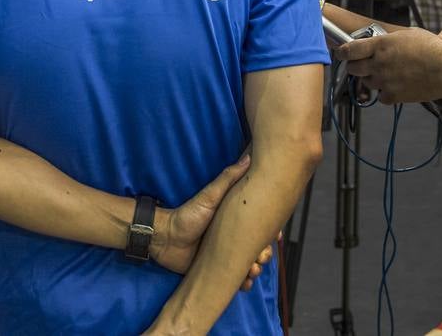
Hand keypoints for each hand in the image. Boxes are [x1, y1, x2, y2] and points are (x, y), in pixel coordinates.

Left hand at [150, 157, 273, 288]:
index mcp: (236, 221)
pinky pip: (237, 279)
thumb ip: (228, 179)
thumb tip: (248, 158)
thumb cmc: (187, 215)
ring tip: (251, 271)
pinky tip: (244, 283)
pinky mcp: (219, 271)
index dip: (271, 232)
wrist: (165, 240)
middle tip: (260, 257)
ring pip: (251, 265)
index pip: (260, 226)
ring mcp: (227, 255)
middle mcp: (234, 238)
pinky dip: (244, 282)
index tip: (275, 236)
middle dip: (264, 255)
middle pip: (259, 247)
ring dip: (256, 270)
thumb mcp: (209, 197)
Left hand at [335, 27, 441, 104]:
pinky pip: (381, 96)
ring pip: (367, 82)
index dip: (342, 52)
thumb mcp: (406, 35)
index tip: (341, 53)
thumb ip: (387, 40)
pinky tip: (398, 85)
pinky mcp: (393, 96)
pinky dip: (386, 93)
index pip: (349, 50)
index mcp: (380, 45)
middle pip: (353, 68)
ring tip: (388, 74)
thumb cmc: (431, 49)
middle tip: (361, 65)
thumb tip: (377, 42)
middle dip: (354, 66)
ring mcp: (384, 81)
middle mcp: (379, 63)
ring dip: (372, 78)